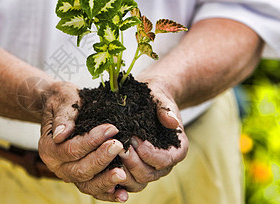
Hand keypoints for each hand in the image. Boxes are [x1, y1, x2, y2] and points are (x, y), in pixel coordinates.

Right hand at [38, 81, 130, 201]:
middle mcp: (56, 165)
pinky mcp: (82, 178)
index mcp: (48, 147)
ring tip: (123, 174)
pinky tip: (123, 195)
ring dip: (106, 181)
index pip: (71, 150)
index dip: (92, 141)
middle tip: (119, 146)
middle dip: (101, 159)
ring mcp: (69, 174)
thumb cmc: (63, 100)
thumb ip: (64, 117)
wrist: (61, 105)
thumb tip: (61, 135)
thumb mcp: (63, 100)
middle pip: (80, 170)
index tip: (111, 128)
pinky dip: (108, 194)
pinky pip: (94, 190)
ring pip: (87, 185)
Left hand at [113, 79, 188, 193]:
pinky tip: (102, 171)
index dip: (149, 153)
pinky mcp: (134, 170)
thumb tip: (172, 122)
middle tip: (118, 147)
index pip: (165, 159)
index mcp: (177, 150)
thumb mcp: (161, 98)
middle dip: (132, 162)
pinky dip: (114, 179)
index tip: (134, 140)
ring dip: (122, 171)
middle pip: (149, 174)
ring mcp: (149, 169)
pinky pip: (125, 181)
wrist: (147, 99)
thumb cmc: (155, 98)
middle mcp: (164, 164)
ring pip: (136, 182)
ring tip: (109, 156)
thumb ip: (166, 110)